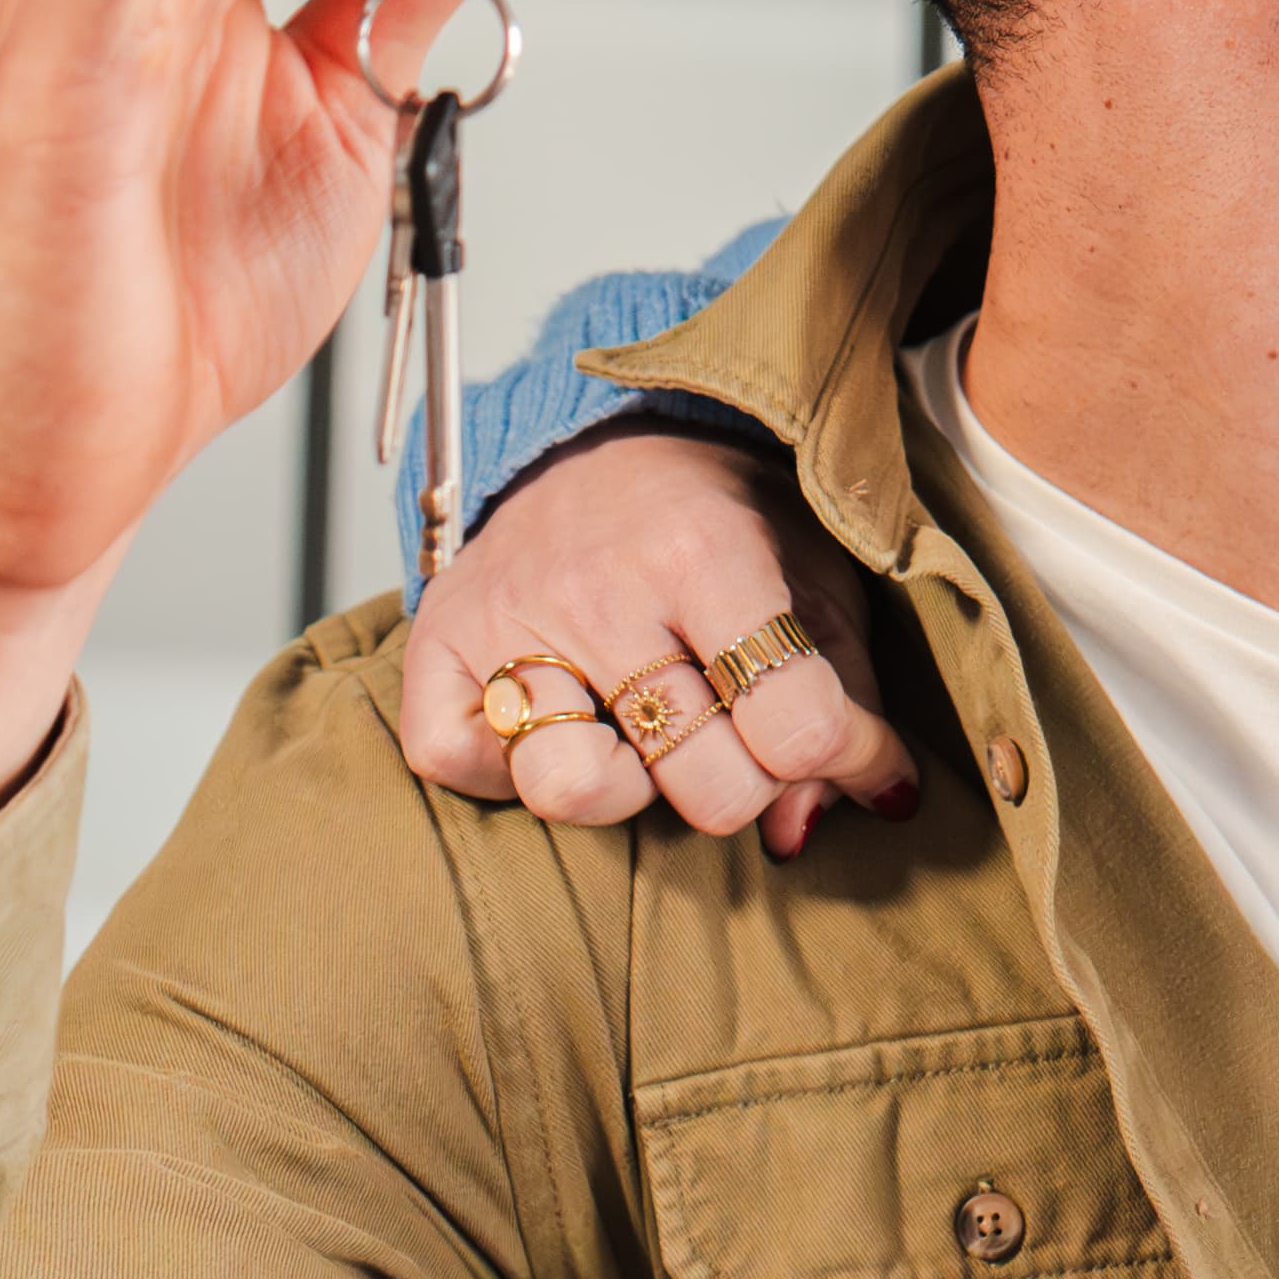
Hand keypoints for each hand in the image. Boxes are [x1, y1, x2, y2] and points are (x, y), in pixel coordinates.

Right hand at [403, 435, 914, 858]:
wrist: (597, 447)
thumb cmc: (717, 522)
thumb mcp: (816, 576)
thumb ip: (845, 698)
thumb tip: (802, 830)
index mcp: (707, 552)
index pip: (795, 722)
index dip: (844, 756)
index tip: (842, 745)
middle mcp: (600, 589)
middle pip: (703, 785)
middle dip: (747, 785)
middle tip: (739, 739)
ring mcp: (506, 621)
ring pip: (574, 791)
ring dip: (628, 790)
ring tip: (644, 739)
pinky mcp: (434, 648)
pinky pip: (465, 769)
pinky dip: (510, 772)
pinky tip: (558, 727)